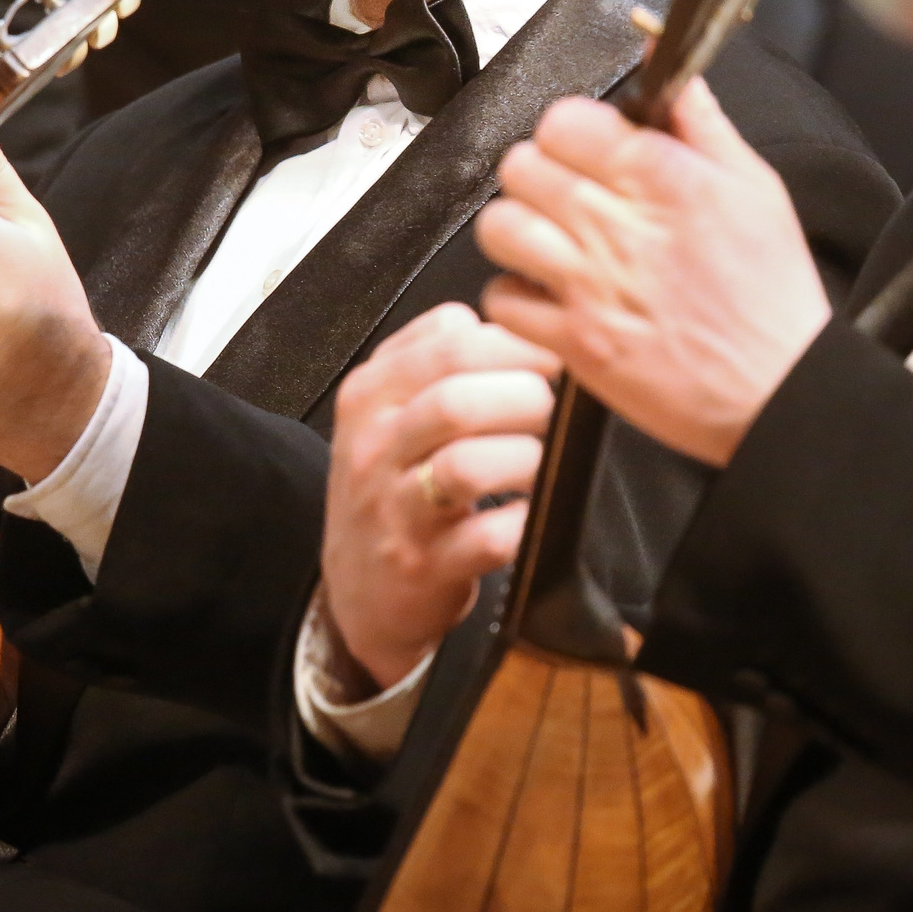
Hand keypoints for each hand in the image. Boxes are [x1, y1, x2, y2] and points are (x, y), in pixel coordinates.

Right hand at [321, 304, 559, 690]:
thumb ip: (436, 355)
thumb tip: (511, 322)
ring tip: (542, 461)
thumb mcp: (389, 410)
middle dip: (526, 398)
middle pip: (457, 400)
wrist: (360, 589)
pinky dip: (524, 522)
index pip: (450, 343)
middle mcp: (375, 447)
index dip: (517, 345)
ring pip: (466, 465)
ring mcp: (395, 509)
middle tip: (552, 411)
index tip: (552, 359)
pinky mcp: (423, 566)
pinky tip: (532, 513)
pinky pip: (487, 538)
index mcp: (371, 394)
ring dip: (526, 458)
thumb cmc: (392, 488)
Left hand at [476, 78, 828, 465]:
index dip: (568, 128)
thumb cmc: (773, 296)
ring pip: (501, 226)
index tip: (582, 146)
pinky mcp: (576, 342)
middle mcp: (620, 228)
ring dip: (517, 228)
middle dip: (538, 172)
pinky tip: (546, 292)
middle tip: (560, 192)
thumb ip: (703, 126)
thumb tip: (674, 77)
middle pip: (523, 167)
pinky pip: (504, 299)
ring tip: (545, 239)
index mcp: (665, 180)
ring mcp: (592, 287)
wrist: (780, 391)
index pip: (566, 121)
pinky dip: (516, 294)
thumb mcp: (757, 190)